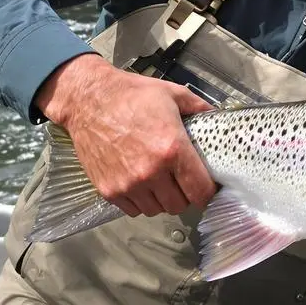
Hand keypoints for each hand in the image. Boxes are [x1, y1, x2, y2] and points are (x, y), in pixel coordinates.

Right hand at [34, 53, 216, 216]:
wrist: (87, 100)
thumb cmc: (132, 95)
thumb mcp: (173, 94)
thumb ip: (200, 108)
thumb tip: (218, 117)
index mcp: (172, 150)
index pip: (201, 192)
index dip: (207, 192)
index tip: (206, 186)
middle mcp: (151, 172)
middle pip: (180, 205)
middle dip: (185, 195)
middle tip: (181, 180)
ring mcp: (128, 184)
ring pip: (157, 210)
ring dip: (162, 199)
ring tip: (160, 180)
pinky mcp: (109, 190)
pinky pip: (134, 210)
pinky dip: (140, 201)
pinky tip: (141, 183)